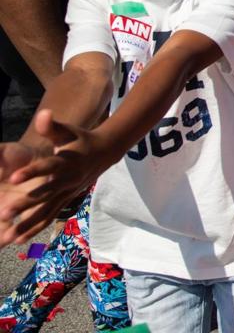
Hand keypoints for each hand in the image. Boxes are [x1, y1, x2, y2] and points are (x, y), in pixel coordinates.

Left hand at [0, 111, 105, 245]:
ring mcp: (67, 192)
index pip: (47, 167)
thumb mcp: (68, 130)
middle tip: (4, 213)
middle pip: (44, 194)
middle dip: (24, 205)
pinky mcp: (66, 200)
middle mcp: (67, 180)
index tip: (12, 178)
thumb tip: (43, 114)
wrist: (105, 152)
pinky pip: (50, 216)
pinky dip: (36, 228)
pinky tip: (20, 239)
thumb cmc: (80, 139)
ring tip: (9, 236)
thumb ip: (51, 126)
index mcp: (65, 161)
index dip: (30, 172)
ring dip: (27, 224)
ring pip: (46, 210)